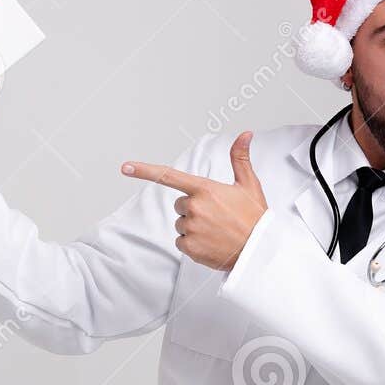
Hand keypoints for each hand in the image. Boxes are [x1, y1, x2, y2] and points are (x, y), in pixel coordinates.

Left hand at [122, 132, 266, 270]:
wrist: (259, 250)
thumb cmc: (254, 217)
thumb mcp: (249, 185)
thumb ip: (240, 158)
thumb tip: (244, 134)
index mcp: (205, 189)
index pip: (169, 176)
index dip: (144, 170)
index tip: (125, 167)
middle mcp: (195, 208)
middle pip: (180, 205)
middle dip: (194, 209)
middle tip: (217, 216)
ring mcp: (191, 228)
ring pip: (181, 224)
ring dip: (194, 227)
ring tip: (216, 231)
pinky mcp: (190, 247)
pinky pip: (182, 242)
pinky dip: (194, 244)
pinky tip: (211, 243)